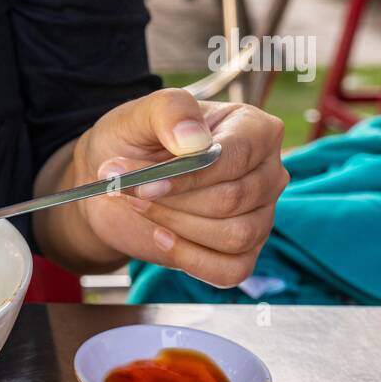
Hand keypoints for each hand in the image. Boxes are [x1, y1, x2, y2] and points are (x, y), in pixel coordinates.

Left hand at [72, 88, 288, 286]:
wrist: (114, 184)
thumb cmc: (133, 143)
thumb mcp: (140, 115)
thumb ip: (169, 110)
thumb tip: (194, 140)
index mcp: (254, 129)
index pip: (236, 156)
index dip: (189, 175)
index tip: (145, 183)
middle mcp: (266, 172)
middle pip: (233, 199)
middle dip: (173, 200)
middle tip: (128, 190)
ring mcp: (260, 215)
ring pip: (235, 235)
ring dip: (177, 225)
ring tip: (140, 205)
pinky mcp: (243, 251)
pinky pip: (232, 270)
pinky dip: (190, 259)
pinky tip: (161, 236)